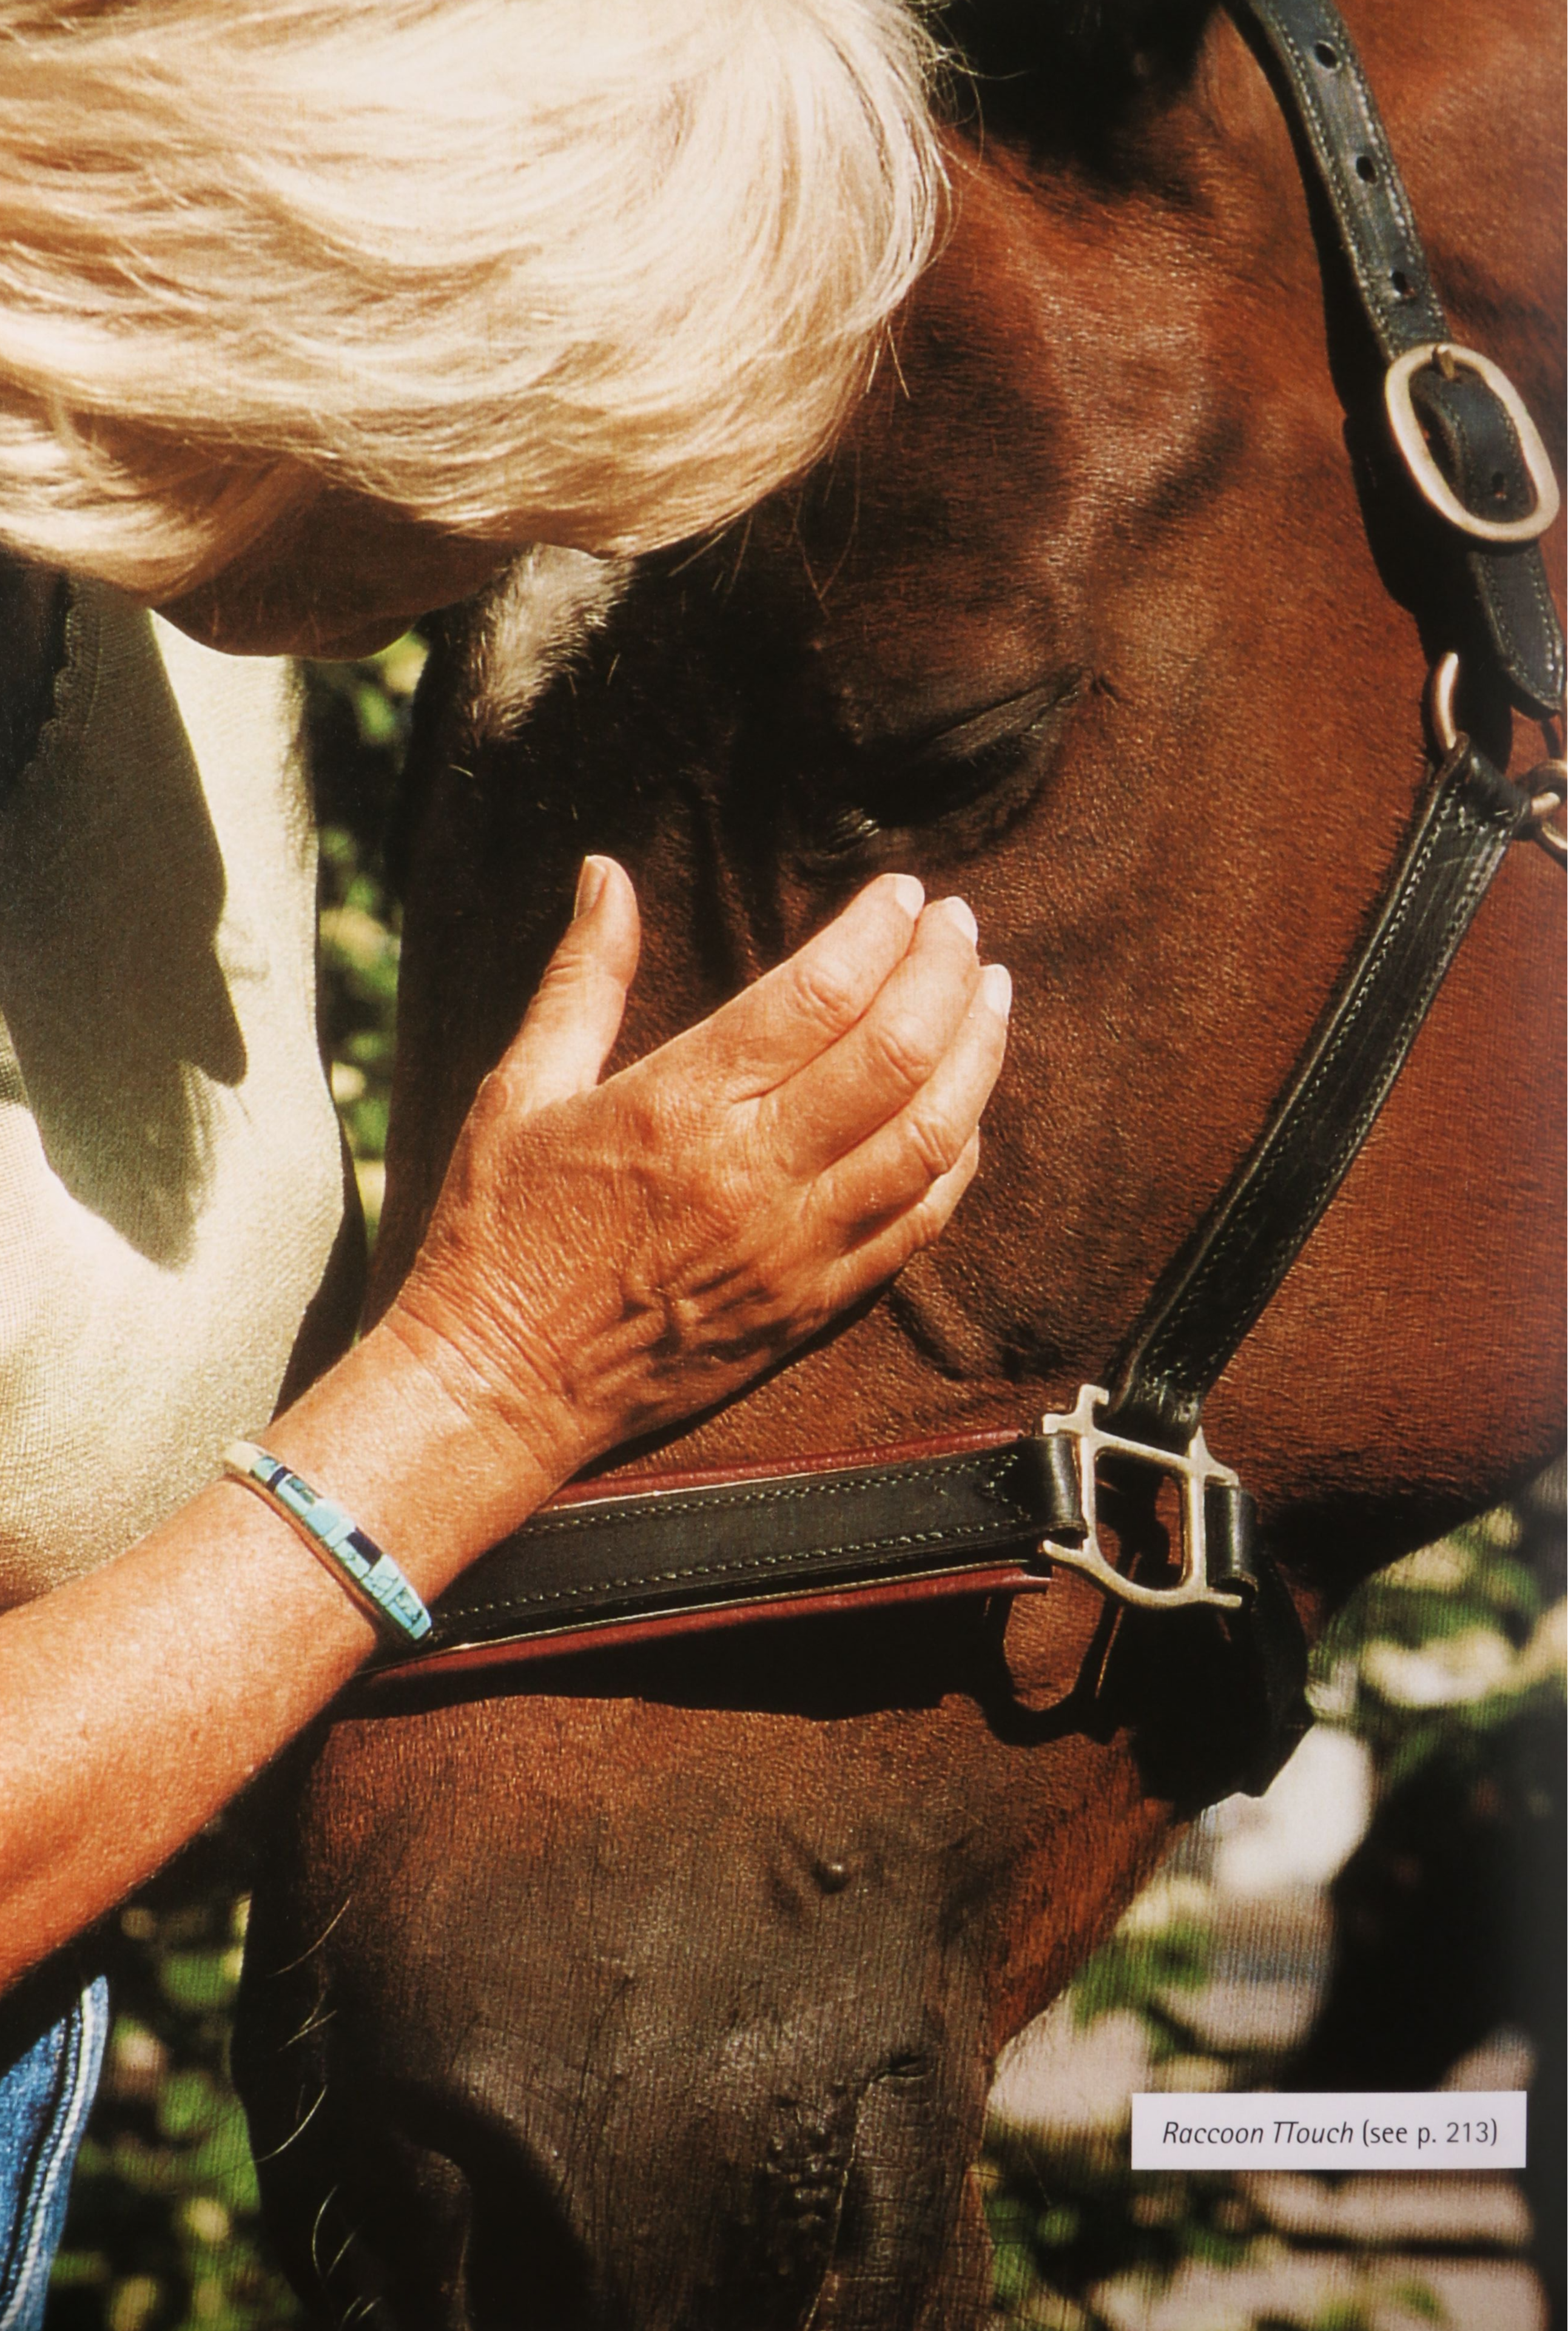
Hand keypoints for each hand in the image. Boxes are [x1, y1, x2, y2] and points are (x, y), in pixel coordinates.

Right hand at [384, 857, 1009, 1501]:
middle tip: (959, 926)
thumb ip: (582, 978)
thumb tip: (606, 874)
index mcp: (677, 1105)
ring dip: (975, 1055)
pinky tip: (966, 1111)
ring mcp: (793, 1247)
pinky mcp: (812, 1306)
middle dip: (944, 973)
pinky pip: (918, 1222)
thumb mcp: (518, 1090)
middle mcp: (749, 1174)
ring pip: (929, 1137)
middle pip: (895, 1052)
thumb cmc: (497, 1234)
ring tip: (989, 996)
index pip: (819, 993)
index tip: (904, 894)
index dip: (878, 931)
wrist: (501, 1387)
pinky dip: (957, 1158)